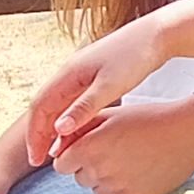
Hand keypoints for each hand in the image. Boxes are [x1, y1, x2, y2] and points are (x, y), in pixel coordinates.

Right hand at [24, 25, 144, 163]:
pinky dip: (68, 117)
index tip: (36, 158)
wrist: (159, 33)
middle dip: (39, 133)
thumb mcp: (110, 86)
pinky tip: (76, 131)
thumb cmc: (136, 57)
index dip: (35, 134)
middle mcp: (70, 71)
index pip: (39, 107)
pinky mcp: (94, 75)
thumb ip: (85, 107)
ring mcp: (81, 72)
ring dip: (53, 127)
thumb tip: (58, 130)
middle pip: (44, 105)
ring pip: (58, 103)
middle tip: (40, 159)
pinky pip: (71, 100)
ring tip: (56, 151)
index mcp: (68, 73)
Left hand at [51, 97, 193, 193]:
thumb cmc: (148, 119)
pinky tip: (141, 170)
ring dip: (106, 179)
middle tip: (114, 151)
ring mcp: (118, 189)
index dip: (72, 156)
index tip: (89, 148)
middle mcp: (100, 171)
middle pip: (79, 178)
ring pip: (98, 190)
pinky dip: (125, 187)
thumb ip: (79, 130)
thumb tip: (57, 146)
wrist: (187, 133)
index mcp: (89, 148)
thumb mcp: (110, 116)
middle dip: (89, 166)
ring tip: (130, 160)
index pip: (61, 165)